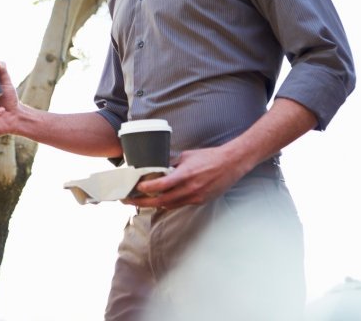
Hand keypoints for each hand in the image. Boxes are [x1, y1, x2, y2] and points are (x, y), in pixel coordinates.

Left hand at [122, 146, 248, 210]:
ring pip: (169, 205)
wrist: (231, 164)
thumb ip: (172, 165)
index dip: (147, 189)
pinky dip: (168, 203)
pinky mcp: (200, 201)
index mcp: (185, 175)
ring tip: (140, 201)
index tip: (136, 188)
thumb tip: (159, 169)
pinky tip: (160, 200)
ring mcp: (195, 197)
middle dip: (143, 202)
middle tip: (129, 200)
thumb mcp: (187, 156)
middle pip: (161, 200)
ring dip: (154, 204)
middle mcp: (189, 188)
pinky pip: (179, 205)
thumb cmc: (209, 157)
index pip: (162, 185)